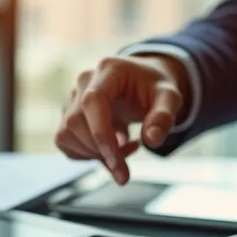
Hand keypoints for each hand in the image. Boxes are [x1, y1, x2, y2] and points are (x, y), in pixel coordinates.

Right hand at [55, 54, 187, 184]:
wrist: (143, 83)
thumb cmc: (154, 88)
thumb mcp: (170, 98)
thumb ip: (164, 117)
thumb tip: (151, 140)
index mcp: (109, 70)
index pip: (92, 102)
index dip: (101, 133)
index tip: (117, 162)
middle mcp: (84, 81)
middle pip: (75, 122)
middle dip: (100, 151)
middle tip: (126, 166)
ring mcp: (72, 97)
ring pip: (66, 134)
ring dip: (93, 153)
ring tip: (123, 149)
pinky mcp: (67, 114)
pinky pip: (66, 142)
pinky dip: (86, 154)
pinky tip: (109, 148)